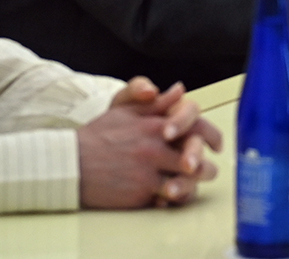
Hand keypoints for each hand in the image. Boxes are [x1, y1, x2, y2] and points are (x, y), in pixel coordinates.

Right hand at [78, 79, 220, 208]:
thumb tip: (180, 90)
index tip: (216, 144)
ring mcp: (150, 169)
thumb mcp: (124, 110)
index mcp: (155, 122)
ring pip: (189, 178)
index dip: (210, 134)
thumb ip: (155, 102)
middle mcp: (156, 144)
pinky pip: (171, 197)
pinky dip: (176, 197)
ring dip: (196, 183)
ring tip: (194, 185)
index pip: (195, 124)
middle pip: (197, 153)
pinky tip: (173, 196)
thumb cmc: (99, 135)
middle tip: (208, 170)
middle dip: (206, 164)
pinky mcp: (143, 191)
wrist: (72, 164)